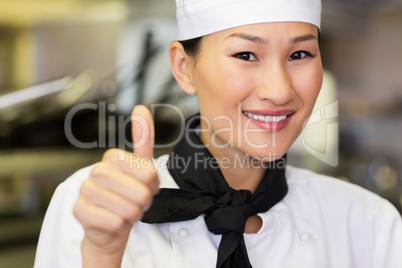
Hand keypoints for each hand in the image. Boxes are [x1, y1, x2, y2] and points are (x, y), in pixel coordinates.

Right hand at [73, 105, 158, 266]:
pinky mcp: (79, 211)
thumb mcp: (142, 167)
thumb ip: (143, 138)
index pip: (149, 174)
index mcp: (112, 157)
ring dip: (132, 215)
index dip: (152, 186)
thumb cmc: (128, 194)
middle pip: (141, 193)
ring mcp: (85, 191)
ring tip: (123, 210)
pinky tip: (113, 221)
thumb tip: (141, 108)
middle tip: (133, 201)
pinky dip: (120, 226)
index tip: (143, 186)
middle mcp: (96, 170)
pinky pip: (115, 223)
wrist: (110, 223)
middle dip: (142, 203)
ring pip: (129, 210)